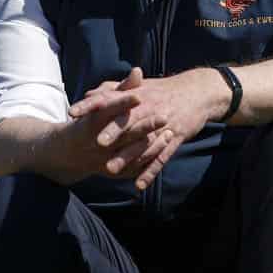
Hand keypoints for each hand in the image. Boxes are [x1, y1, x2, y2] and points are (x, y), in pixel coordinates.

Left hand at [69, 66, 227, 191]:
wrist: (199, 92)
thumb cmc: (164, 91)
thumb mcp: (141, 87)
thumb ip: (114, 90)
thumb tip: (90, 93)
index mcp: (138, 95)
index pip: (111, 98)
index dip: (92, 105)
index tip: (72, 113)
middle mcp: (150, 109)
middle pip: (130, 120)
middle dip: (114, 130)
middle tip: (98, 142)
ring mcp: (163, 124)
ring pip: (144, 142)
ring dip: (128, 156)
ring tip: (111, 169)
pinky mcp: (175, 137)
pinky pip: (162, 156)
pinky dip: (151, 170)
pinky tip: (139, 184)